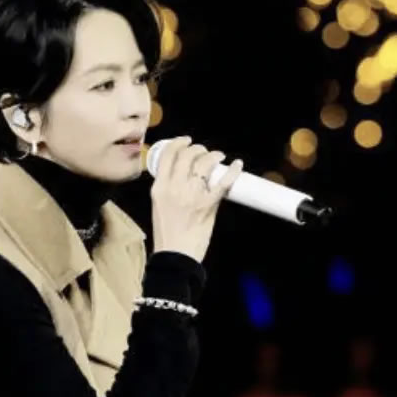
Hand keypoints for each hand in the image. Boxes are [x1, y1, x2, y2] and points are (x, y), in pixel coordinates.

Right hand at [150, 136, 243, 262]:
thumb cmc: (168, 234)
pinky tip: (237, 165)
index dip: (179, 143)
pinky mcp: (208, 205)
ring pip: (205, 164)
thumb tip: (183, 176)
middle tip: (204, 152)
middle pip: (187, 156)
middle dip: (198, 149)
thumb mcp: (159, 206)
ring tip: (219, 157)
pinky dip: (233, 171)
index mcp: (159, 187)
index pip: (168, 155)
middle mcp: (174, 188)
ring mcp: (192, 195)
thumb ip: (168, 190)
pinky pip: (223, 182)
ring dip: (213, 156)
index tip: (186, 141)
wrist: (176, 256)